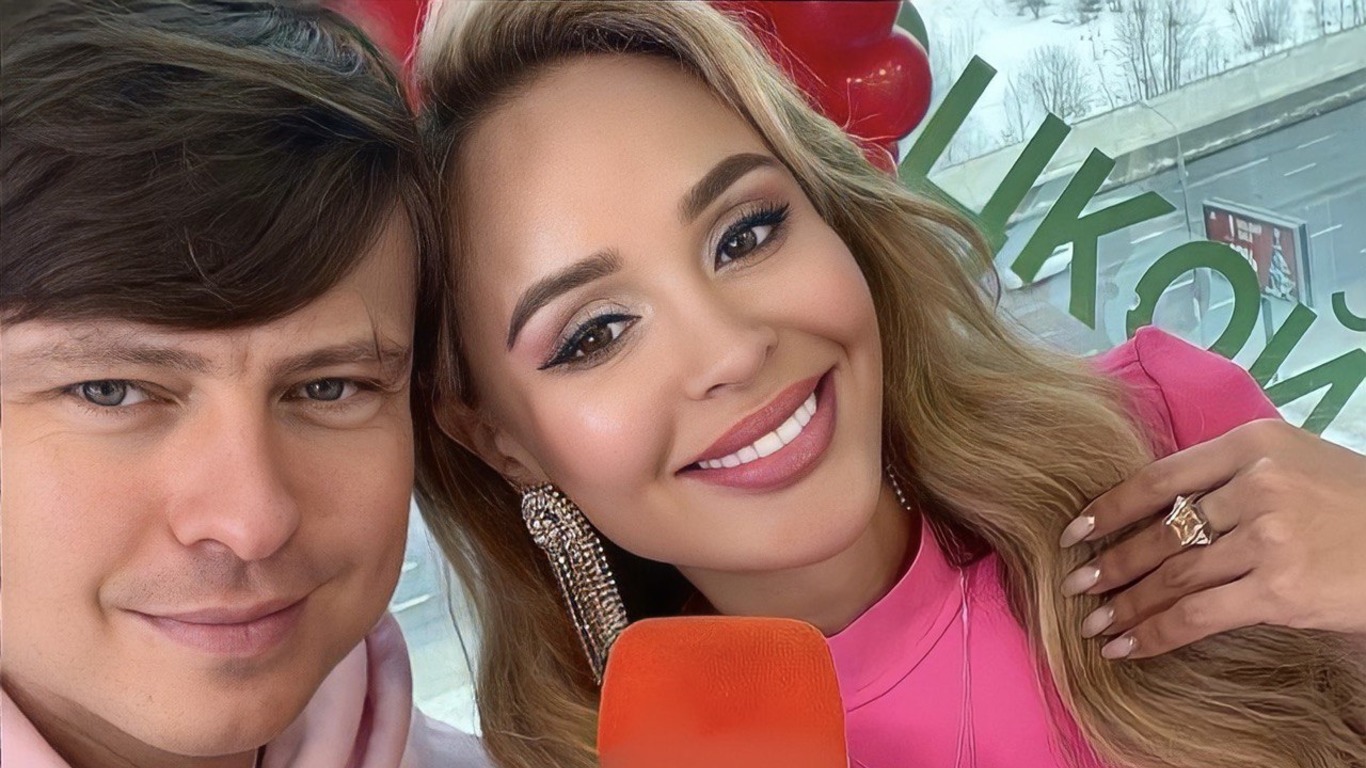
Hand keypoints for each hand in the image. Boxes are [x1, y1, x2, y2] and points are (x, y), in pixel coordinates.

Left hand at [1057, 419, 1365, 658]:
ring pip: (1173, 576)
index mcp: (1254, 444)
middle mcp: (1256, 485)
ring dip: (1124, 604)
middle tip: (1072, 584)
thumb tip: (1161, 507)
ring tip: (1091, 623)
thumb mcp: (1295, 463)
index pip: (1159, 477)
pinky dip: (1153, 634)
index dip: (1109, 507)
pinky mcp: (1280, 589)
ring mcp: (1269, 538)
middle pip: (1160, 531)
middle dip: (1110, 564)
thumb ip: (1232, 476)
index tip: (1076, 530)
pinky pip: (1198, 615)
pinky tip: (1124, 646)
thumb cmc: (1355, 504)